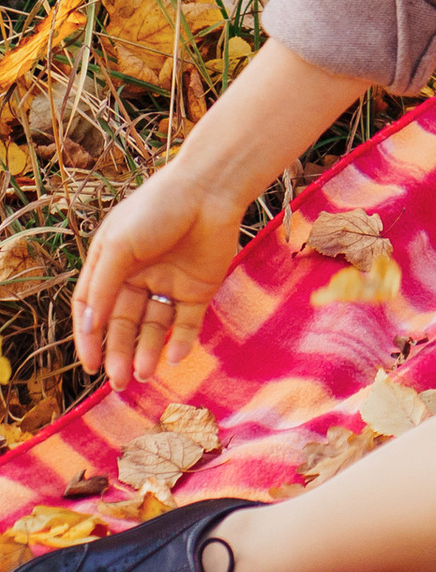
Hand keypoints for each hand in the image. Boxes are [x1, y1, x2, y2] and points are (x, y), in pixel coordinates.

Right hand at [75, 165, 248, 391]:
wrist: (210, 189)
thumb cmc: (158, 208)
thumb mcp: (119, 245)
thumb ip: (102, 287)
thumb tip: (88, 327)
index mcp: (112, 265)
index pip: (94, 310)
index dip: (90, 338)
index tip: (90, 365)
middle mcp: (139, 278)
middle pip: (124, 325)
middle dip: (119, 353)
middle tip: (119, 382)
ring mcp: (169, 285)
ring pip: (153, 329)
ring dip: (146, 352)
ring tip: (143, 373)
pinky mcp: (199, 289)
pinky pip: (186, 323)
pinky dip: (180, 342)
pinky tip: (173, 356)